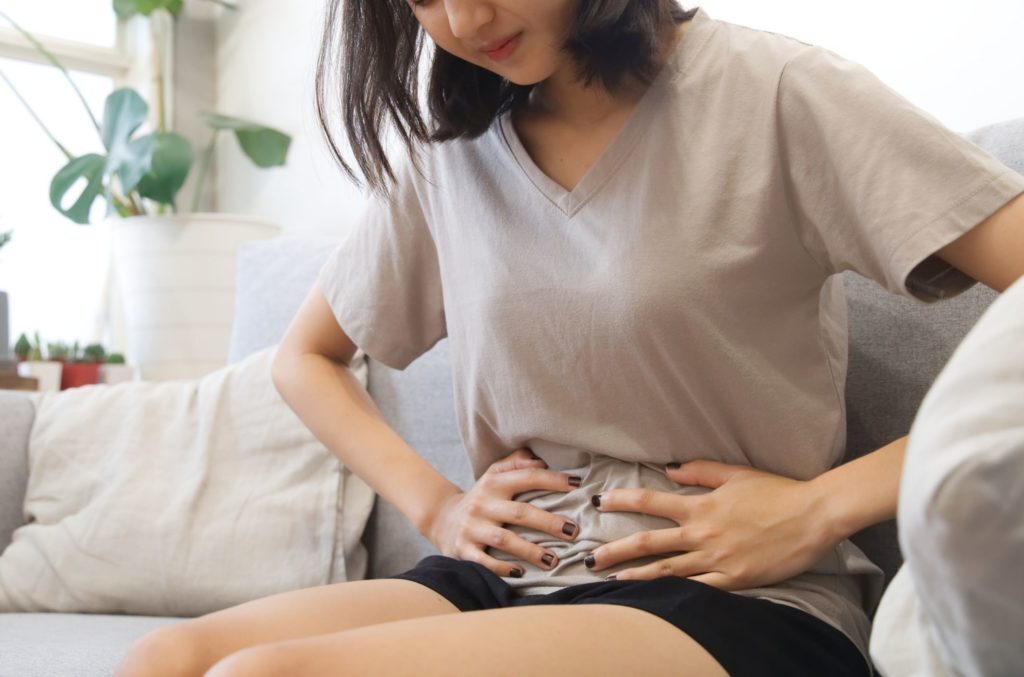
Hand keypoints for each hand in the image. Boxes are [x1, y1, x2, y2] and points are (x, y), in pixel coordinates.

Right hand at [424, 448, 582, 577]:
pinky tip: (521, 573)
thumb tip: (540, 459)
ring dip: (530, 551)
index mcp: (494, 483)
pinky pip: (484, 561)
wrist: (441, 518)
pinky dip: (502, 568)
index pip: (528, 477)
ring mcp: (472, 528)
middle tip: (574, 532)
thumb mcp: (494, 474)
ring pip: (504, 540)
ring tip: (554, 560)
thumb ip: (516, 463)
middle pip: (520, 513)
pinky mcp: (463, 549)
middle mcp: (483, 504)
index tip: (578, 486)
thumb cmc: (481, 497)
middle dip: (549, 523)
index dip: (553, 480)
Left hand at [584, 460, 833, 589]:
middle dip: (615, 551)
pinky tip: (655, 602)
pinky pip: (698, 591)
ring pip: (667, 572)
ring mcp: (717, 560)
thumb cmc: (776, 492)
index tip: (599, 503)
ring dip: (635, 577)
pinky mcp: (734, 580)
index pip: (650, 502)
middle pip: (649, 543)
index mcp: (700, 506)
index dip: (622, 501)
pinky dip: (674, 595)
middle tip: (589, 559)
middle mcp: (702, 534)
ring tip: (610, 583)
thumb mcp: (735, 474)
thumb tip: (670, 469)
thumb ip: (699, 472)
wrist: (812, 516)